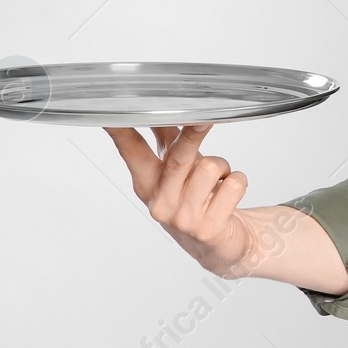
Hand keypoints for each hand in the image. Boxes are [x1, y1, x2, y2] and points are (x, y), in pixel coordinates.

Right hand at [104, 123, 260, 279]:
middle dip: (194, 134)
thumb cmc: (194, 198)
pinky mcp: (208, 227)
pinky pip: (233, 184)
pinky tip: (229, 194)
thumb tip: (164, 102)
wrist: (218, 245)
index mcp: (147, 182)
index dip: (121, 131)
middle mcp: (161, 200)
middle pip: (178, 158)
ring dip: (223, 166)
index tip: (109, 114)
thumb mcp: (175, 169)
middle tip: (205, 117)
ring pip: (210, 167)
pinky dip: (238, 181)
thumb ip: (168, 138)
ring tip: (218, 179)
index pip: (131, 151)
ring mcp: (183, 217)